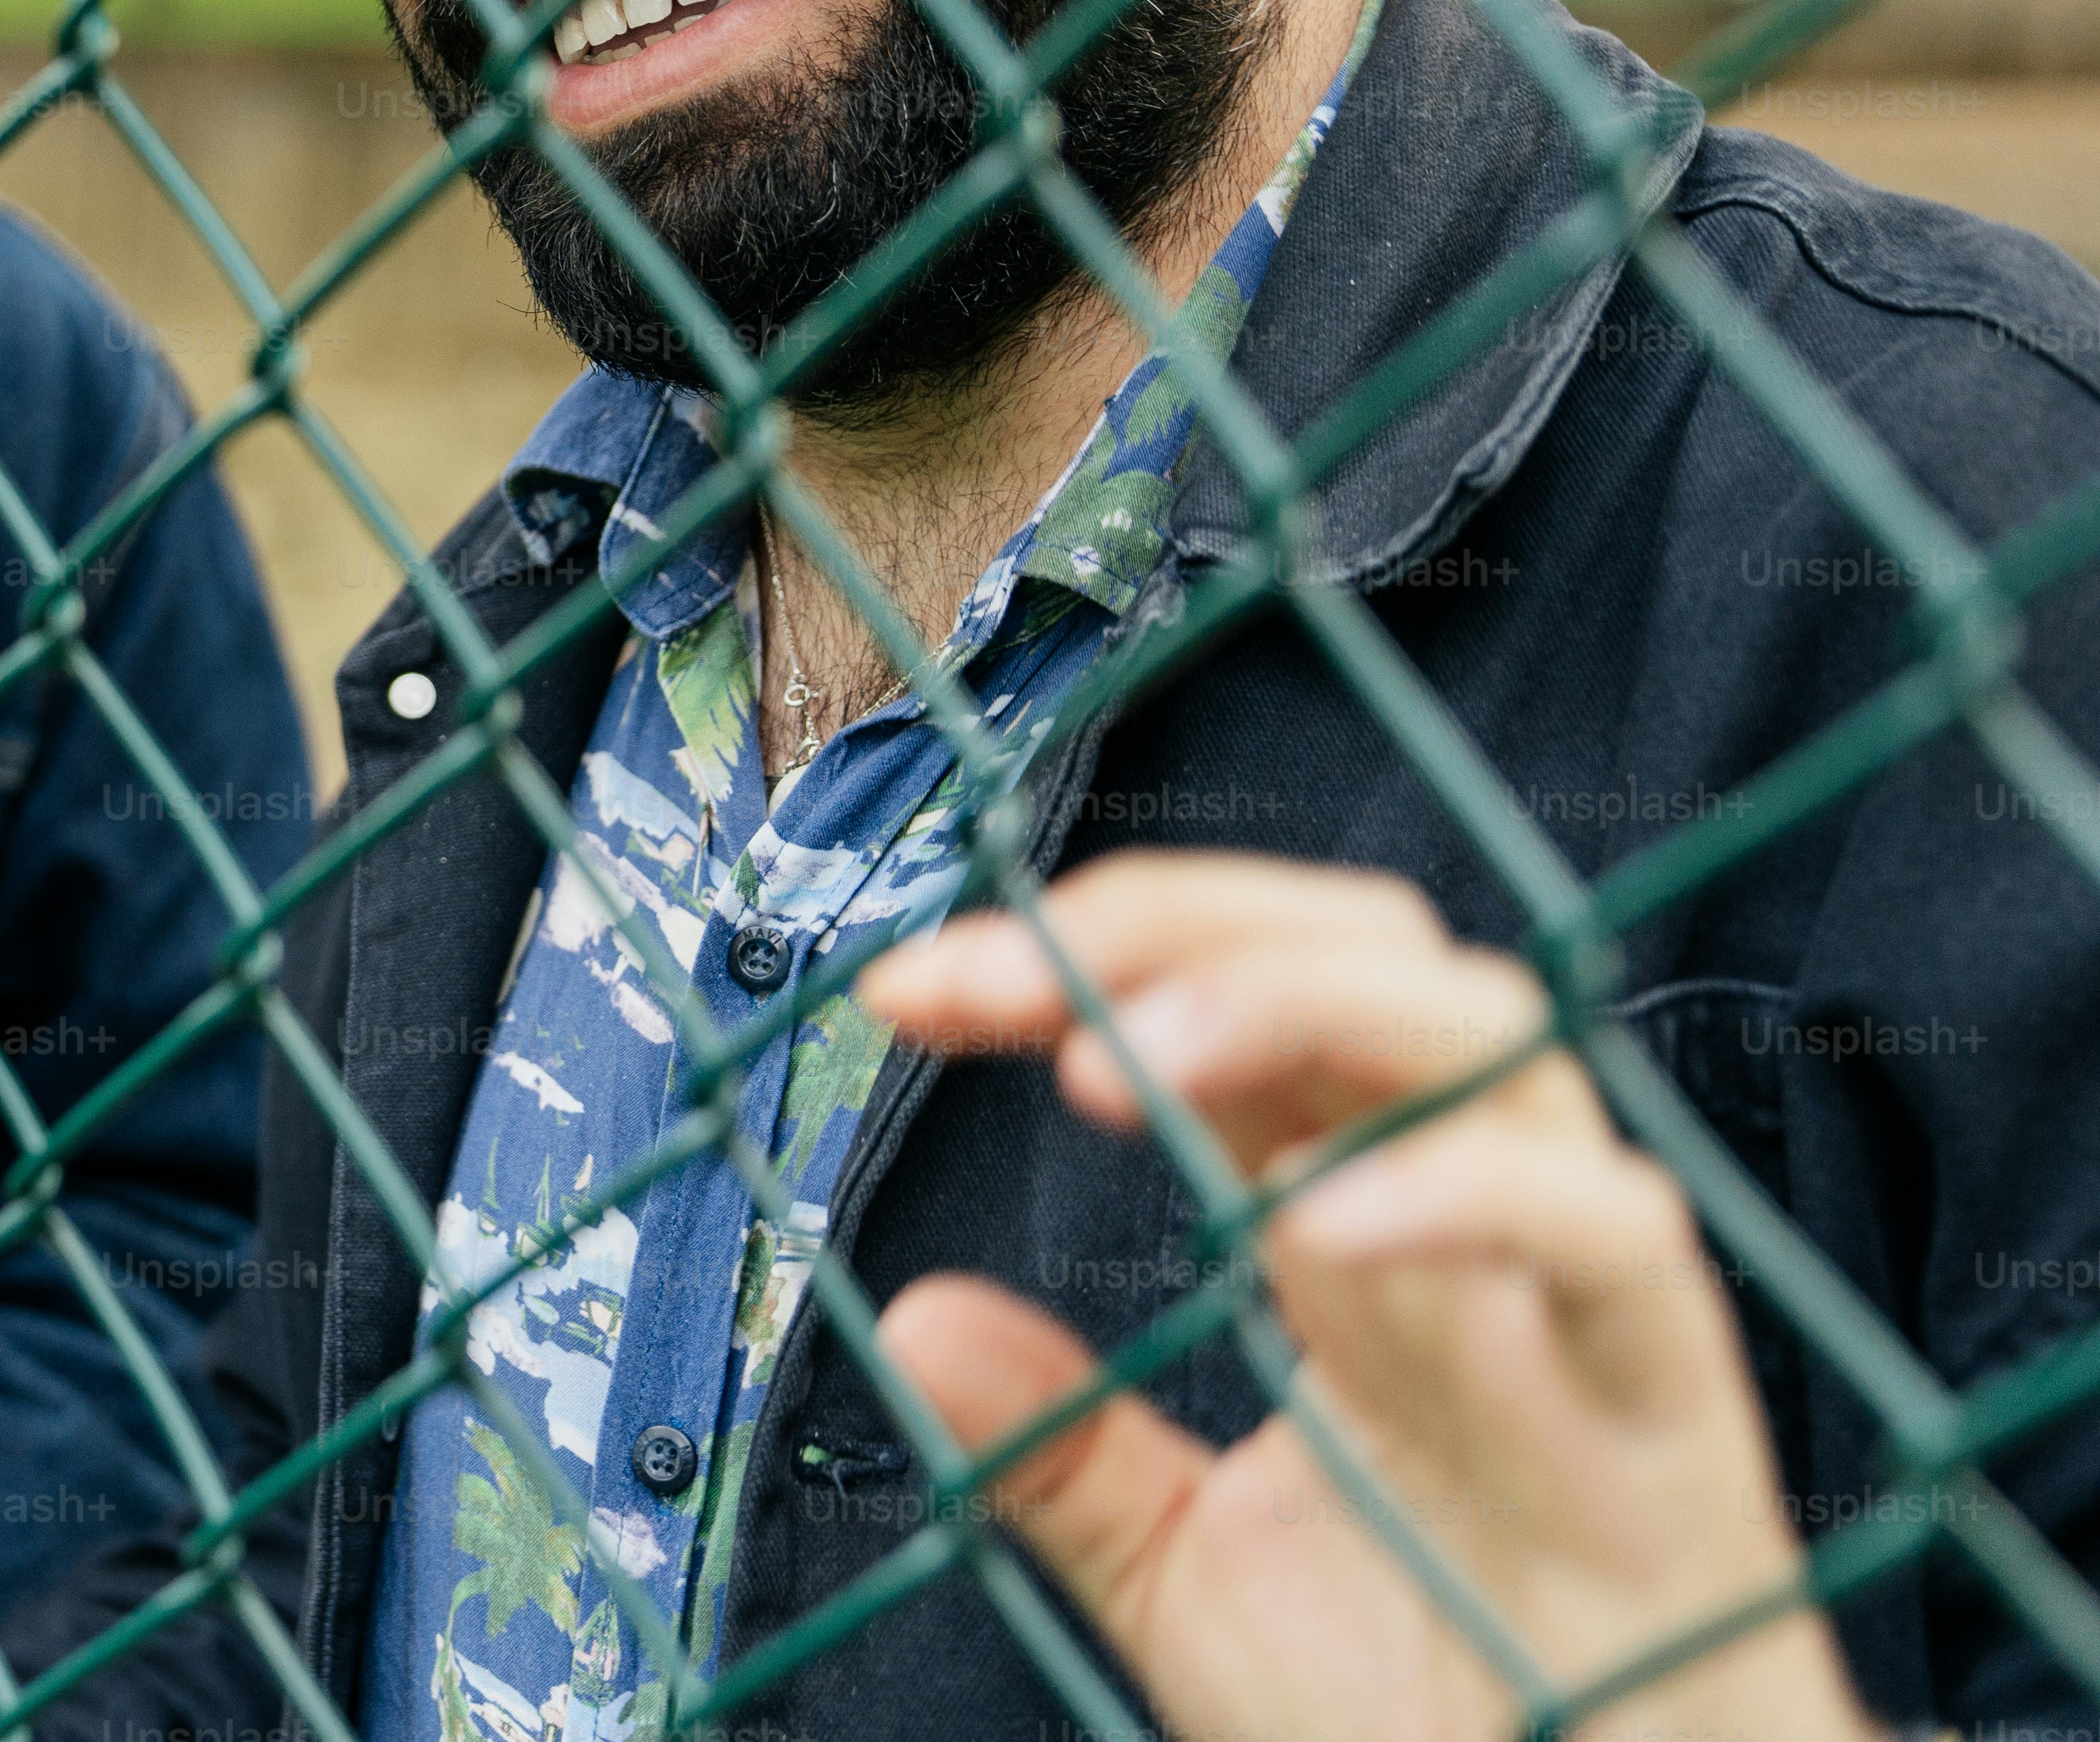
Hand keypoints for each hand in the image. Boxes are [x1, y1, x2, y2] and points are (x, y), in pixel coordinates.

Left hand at [855, 857, 1869, 1741]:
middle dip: (1171, 923)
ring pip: (1492, 1035)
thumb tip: (913, 1322)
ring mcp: (1578, 1298)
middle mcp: (1467, 1221)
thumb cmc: (1429, 1718)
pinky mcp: (1679, 1405)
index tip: (906, 990)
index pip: (1225, 1005)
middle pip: (1365, 950)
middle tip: (993, 979)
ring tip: (1116, 1055)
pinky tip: (1317, 1218)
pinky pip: (1612, 1234)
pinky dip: (1472, 1191)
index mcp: (1343, 1231)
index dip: (1073, 959)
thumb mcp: (1183, 1575)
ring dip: (1293, 1002)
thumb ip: (1054, 1451)